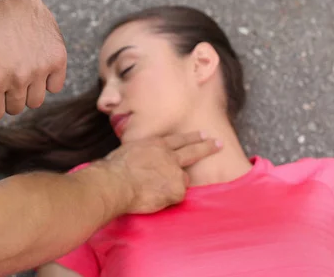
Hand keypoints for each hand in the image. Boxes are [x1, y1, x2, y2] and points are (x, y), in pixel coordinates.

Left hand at [0, 0, 66, 119]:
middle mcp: (18, 78)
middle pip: (16, 109)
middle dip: (9, 96)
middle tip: (6, 75)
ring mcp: (40, 69)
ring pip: (36, 101)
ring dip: (28, 90)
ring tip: (22, 69)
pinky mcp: (57, 59)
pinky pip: (55, 86)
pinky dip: (47, 80)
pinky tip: (37, 63)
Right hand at [102, 132, 220, 213]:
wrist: (117, 182)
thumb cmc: (114, 168)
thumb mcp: (128, 150)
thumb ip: (141, 153)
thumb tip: (139, 158)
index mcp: (156, 144)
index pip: (178, 140)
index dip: (191, 137)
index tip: (202, 134)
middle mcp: (169, 156)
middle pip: (192, 151)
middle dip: (207, 146)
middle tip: (218, 143)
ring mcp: (175, 172)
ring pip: (182, 180)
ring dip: (175, 185)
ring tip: (159, 190)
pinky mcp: (177, 189)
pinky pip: (176, 196)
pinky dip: (167, 199)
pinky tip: (154, 198)